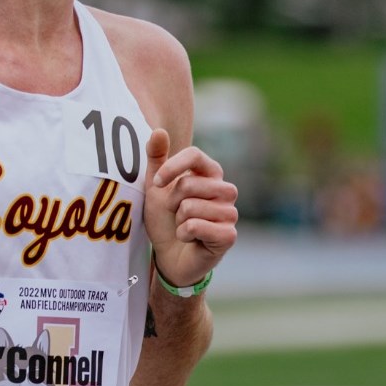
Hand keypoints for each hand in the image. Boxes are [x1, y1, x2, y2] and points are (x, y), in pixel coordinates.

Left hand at [143, 128, 237, 287]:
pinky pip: (197, 226)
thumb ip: (156, 158)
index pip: (194, 155)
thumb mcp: (156, 187)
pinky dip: (185, 233)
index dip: (172, 167)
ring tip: (183, 225)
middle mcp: (225, 190)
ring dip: (178, 219)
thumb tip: (158, 131)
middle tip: (175, 213)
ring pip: (192, 207)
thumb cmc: (166, 218)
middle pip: (190, 183)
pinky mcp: (229, 235)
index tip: (157, 183)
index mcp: (210, 174)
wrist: (169, 255)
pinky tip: (189, 238)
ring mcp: (230, 213)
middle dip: (172, 201)